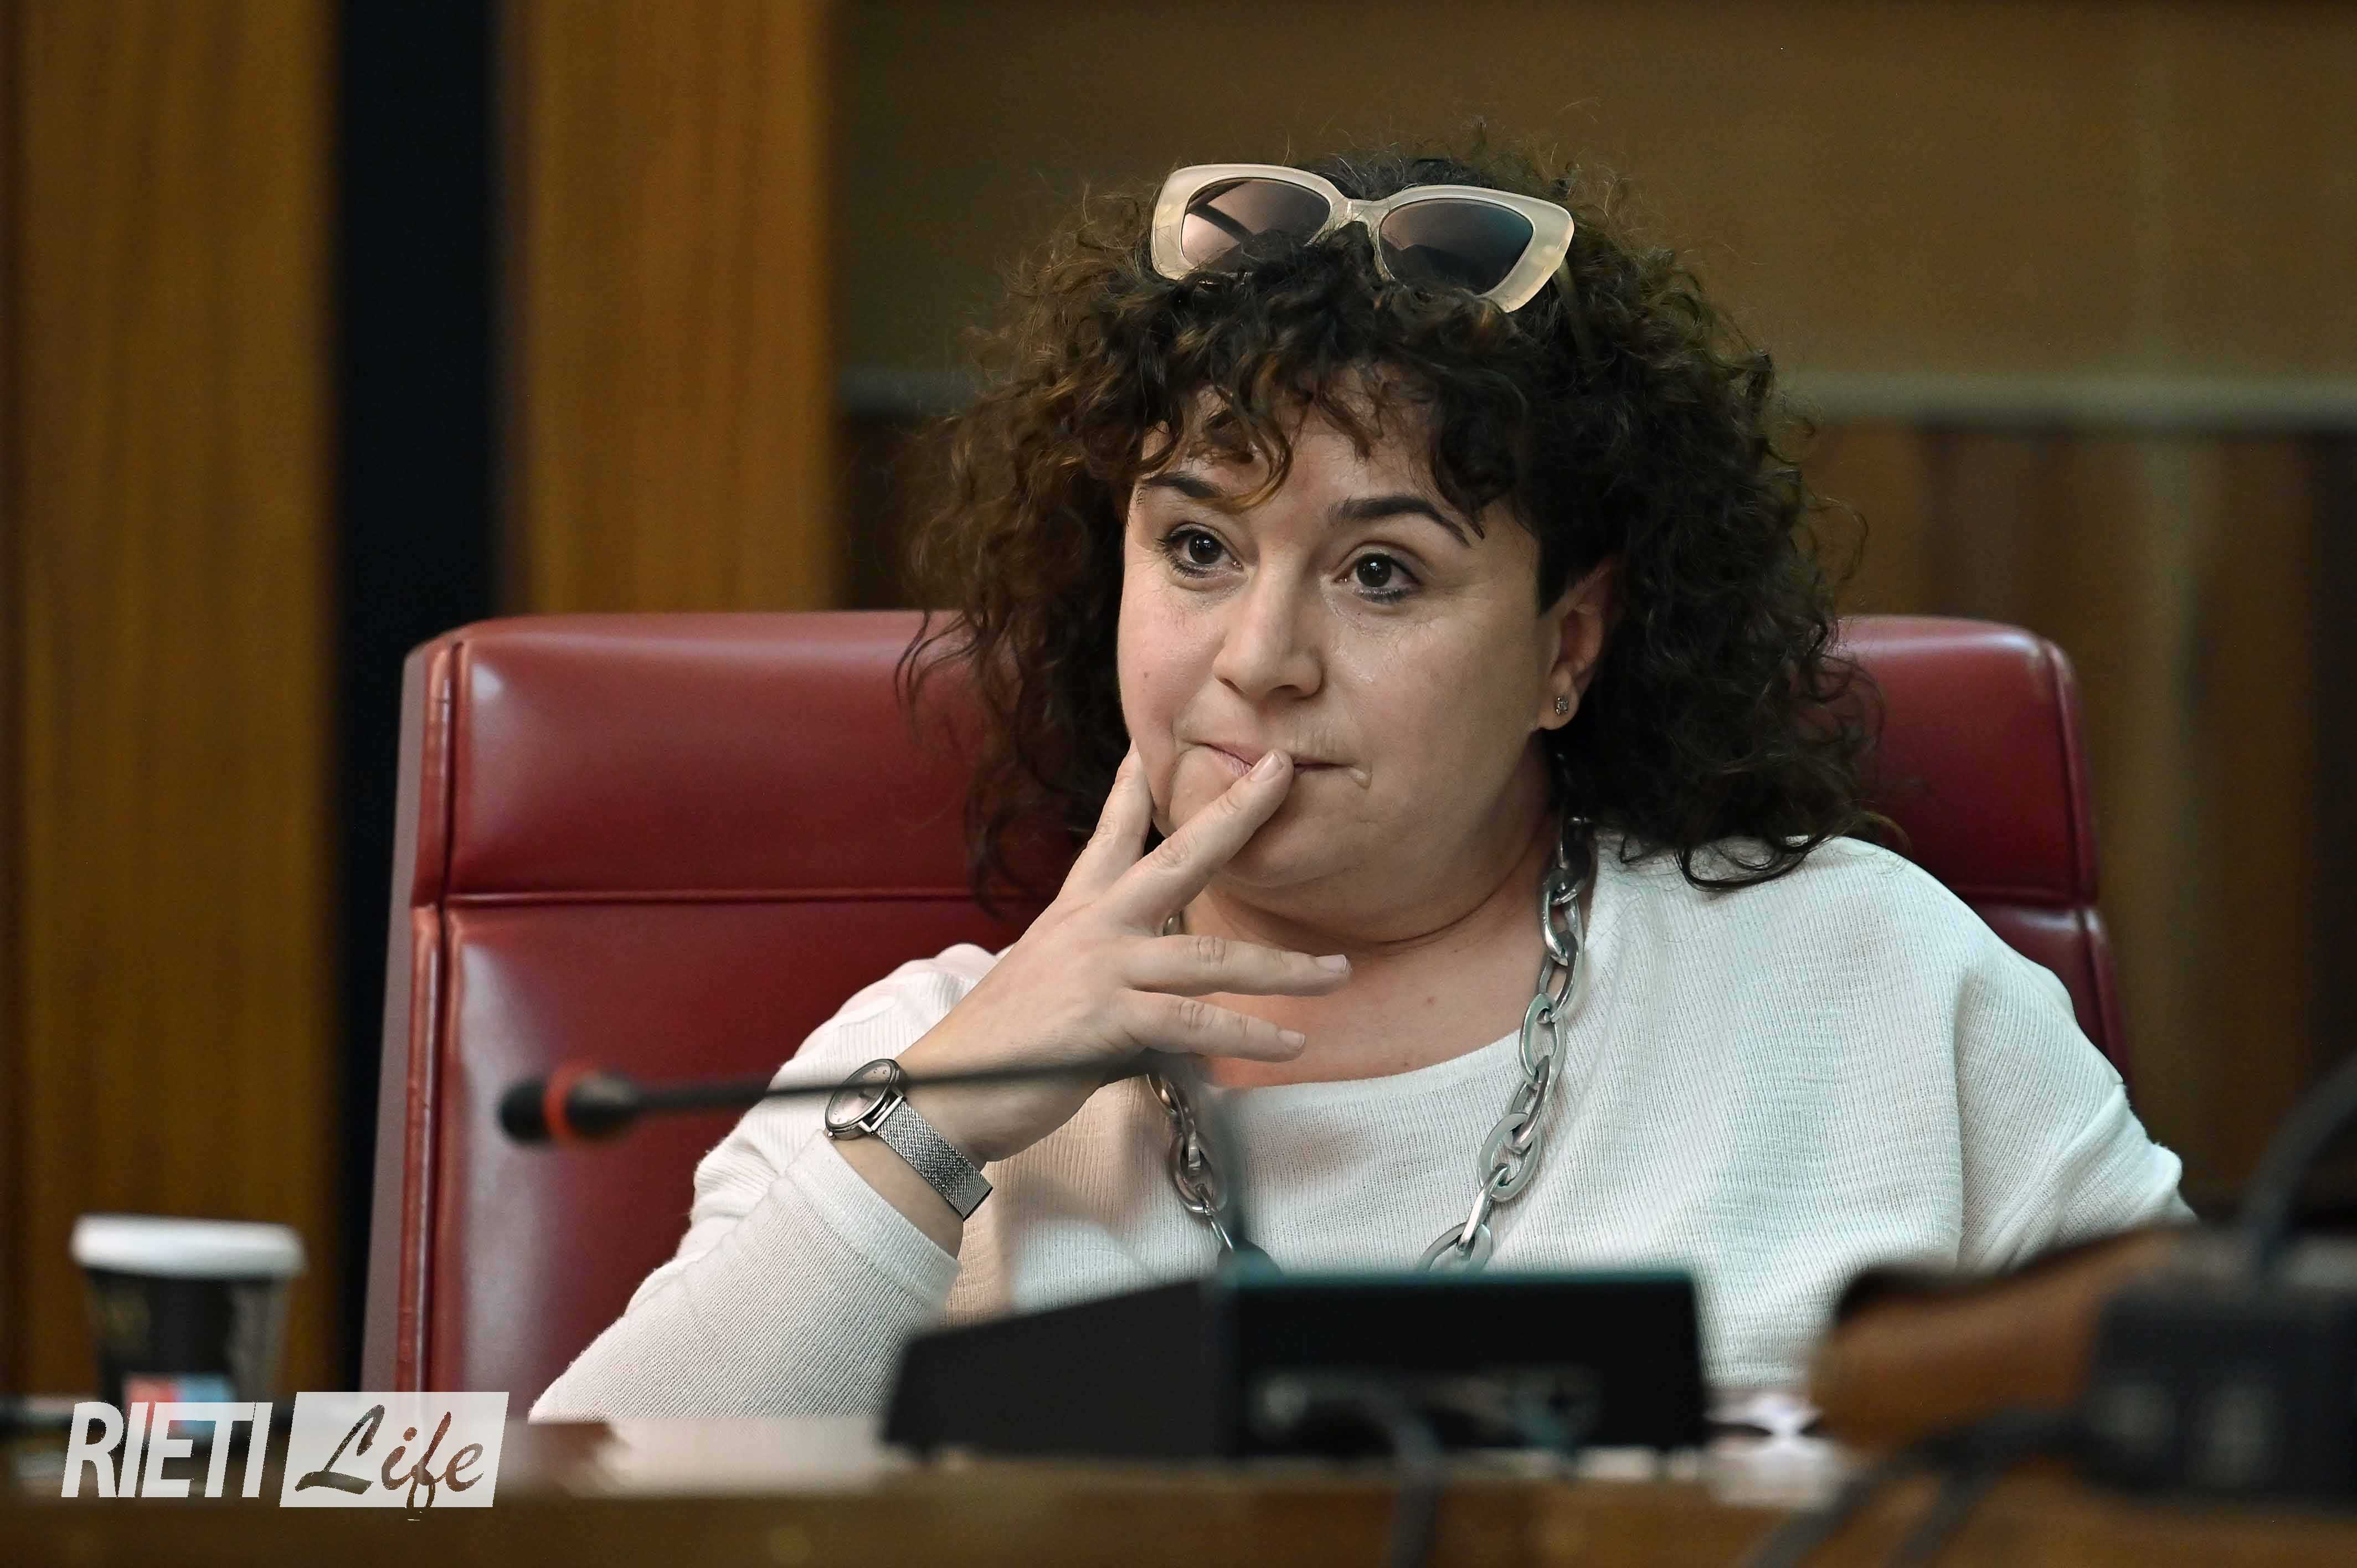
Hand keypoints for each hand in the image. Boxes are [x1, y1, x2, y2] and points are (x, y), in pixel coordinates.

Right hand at [897, 742, 1349, 1164]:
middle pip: (1180, 855)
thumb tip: (1157, 998)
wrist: (944, 1092)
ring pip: (1211, 954)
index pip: (1112, 833)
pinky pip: (1195, 1021)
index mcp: (1076, 911)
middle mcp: (1093, 925)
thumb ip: (1108, 974)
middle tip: (1282, 772)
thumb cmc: (1001, 1046)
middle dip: (1236, 811)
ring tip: (1336, 972)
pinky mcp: (1108, 1018)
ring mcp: (1102, 967)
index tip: (1155, 740)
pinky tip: (1289, 1042)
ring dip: (1283, 967)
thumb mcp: (1051, 984)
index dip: (1133, 783)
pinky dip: (1249, 1034)